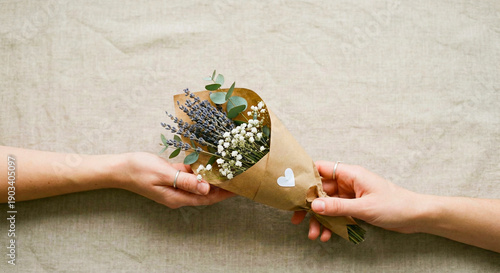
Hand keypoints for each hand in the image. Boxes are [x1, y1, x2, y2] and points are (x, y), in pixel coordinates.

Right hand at [115, 152, 234, 208]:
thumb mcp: (164, 175)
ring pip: (199, 182)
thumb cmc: (140, 170)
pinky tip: (209, 161)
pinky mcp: (172, 177)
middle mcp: (179, 194)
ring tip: (228, 167)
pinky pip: (189, 174)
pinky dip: (199, 168)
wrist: (121, 167)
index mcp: (177, 198)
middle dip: (222, 185)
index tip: (238, 187)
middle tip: (238, 175)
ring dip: (212, 176)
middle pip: (205, 192)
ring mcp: (175, 186)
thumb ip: (185, 181)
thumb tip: (206, 188)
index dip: (223, 193)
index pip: (206, 198)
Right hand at [292, 161, 423, 241]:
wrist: (416, 216)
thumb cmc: (395, 205)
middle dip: (310, 206)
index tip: (293, 190)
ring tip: (314, 234)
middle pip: (321, 190)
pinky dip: (331, 223)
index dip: (306, 177)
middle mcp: (349, 182)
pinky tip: (327, 235)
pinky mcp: (355, 206)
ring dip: (319, 218)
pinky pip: (337, 213)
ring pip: (327, 204)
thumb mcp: (364, 207)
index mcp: (351, 174)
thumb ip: (338, 207)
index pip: (322, 169)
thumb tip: (314, 205)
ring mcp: (351, 195)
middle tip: (298, 219)